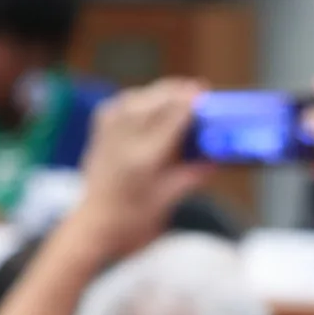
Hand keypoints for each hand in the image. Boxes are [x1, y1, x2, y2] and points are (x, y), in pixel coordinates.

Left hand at [70, 79, 209, 258]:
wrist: (95, 225)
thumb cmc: (134, 220)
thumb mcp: (170, 198)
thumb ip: (194, 173)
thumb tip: (218, 156)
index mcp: (144, 159)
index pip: (171, 118)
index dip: (190, 102)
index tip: (205, 93)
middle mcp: (124, 141)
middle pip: (154, 101)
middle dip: (177, 91)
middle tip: (198, 89)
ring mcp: (108, 133)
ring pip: (137, 98)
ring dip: (159, 93)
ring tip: (179, 93)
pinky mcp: (99, 131)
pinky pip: (121, 104)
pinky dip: (139, 99)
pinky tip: (150, 103)